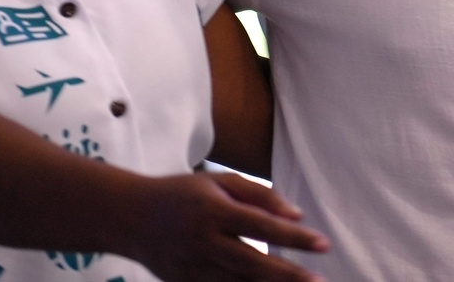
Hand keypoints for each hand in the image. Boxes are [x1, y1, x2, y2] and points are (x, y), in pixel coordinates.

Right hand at [127, 171, 329, 281]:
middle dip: (290, 275)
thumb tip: (296, 216)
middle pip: (254, 264)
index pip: (262, 226)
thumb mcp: (218, 181)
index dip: (294, 237)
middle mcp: (204, 241)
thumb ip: (259, 195)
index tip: (323, 244)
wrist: (131, 217)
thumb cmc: (182, 193)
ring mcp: (193, 268)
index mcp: (213, 210)